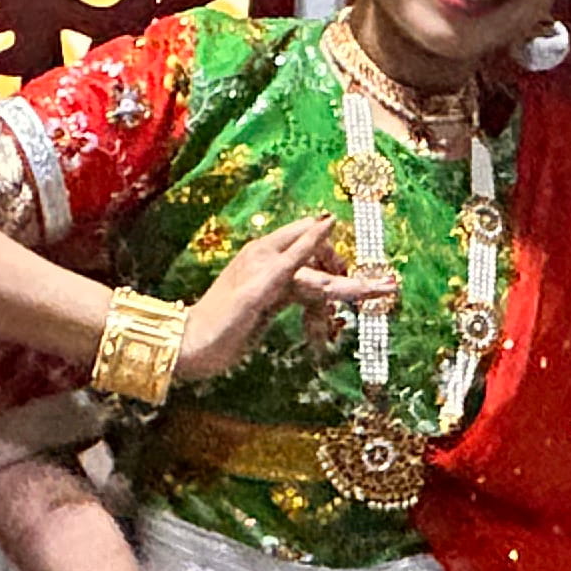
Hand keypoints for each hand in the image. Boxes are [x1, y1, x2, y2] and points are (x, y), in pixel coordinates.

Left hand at [173, 215, 395, 384]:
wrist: (190, 349)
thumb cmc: (220, 321)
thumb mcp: (260, 289)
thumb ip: (296, 255)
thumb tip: (328, 221)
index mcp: (268, 253)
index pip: (316, 242)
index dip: (343, 259)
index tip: (380, 279)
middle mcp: (272, 262)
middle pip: (319, 266)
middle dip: (343, 286)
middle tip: (374, 302)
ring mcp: (271, 282)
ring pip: (314, 286)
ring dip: (327, 307)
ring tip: (327, 335)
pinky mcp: (269, 300)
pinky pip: (303, 300)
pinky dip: (315, 316)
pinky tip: (320, 333)